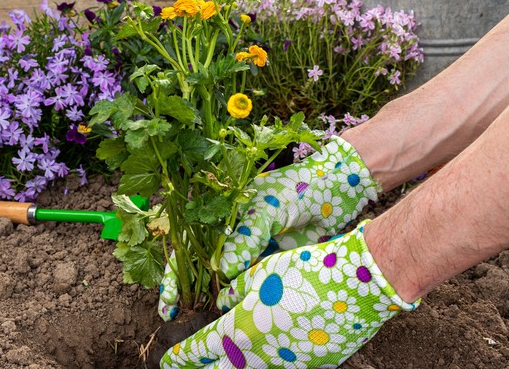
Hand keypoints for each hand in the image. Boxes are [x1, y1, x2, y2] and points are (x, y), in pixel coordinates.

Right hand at [158, 137, 378, 320]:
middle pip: (201, 266)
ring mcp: (251, 248)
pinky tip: (237, 313)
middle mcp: (231, 232)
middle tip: (176, 318)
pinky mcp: (272, 261)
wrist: (340, 189)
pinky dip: (244, 298)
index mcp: (221, 212)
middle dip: (188, 293)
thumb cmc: (298, 188)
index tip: (168, 300)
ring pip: (226, 279)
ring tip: (205, 321)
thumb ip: (245, 238)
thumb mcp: (267, 208)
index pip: (187, 244)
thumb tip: (221, 272)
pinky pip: (253, 283)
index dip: (174, 272)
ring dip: (216, 299)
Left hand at [161, 221, 417, 367]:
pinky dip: (271, 360)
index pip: (203, 348)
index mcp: (243, 328)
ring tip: (223, 364)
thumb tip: (223, 301)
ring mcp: (291, 363)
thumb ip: (237, 290)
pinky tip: (270, 351)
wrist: (360, 284)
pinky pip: (284, 365)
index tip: (169, 359)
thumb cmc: (308, 270)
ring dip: (238, 366)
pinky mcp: (316, 364)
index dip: (184, 355)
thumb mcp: (263, 273)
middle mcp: (262, 353)